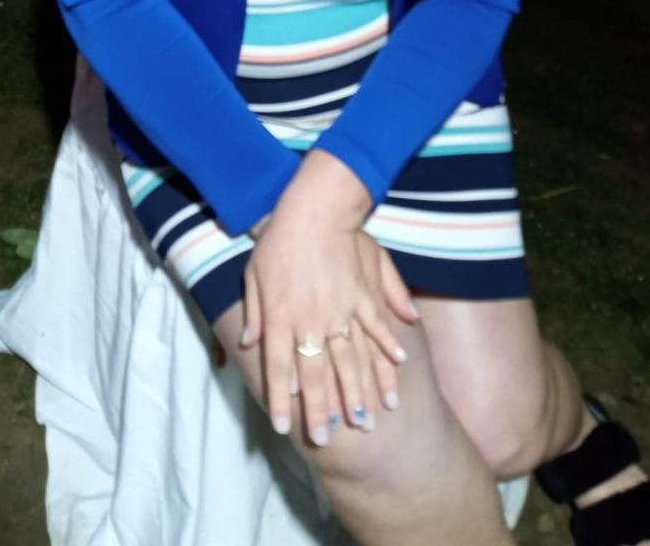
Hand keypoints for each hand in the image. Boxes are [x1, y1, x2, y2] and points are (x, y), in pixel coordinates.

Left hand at [240, 159, 417, 447]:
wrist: (312, 210)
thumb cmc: (278, 240)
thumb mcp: (254, 275)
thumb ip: (254, 312)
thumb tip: (249, 342)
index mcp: (280, 317)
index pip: (277, 368)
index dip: (280, 399)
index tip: (285, 428)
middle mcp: (310, 320)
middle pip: (314, 374)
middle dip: (320, 410)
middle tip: (326, 439)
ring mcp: (339, 309)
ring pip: (349, 359)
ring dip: (357, 391)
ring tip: (366, 421)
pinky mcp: (360, 294)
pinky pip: (376, 325)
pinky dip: (388, 345)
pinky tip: (400, 366)